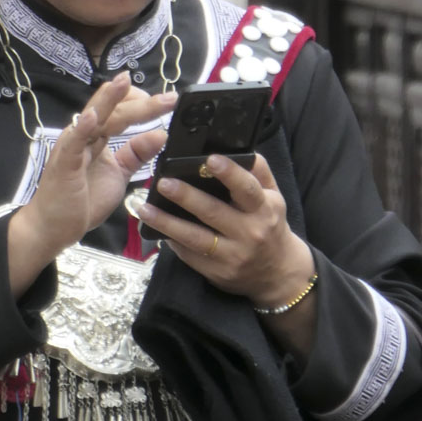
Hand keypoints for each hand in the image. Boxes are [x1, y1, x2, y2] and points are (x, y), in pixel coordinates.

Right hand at [10, 73, 174, 280]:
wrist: (53, 227)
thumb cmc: (82, 200)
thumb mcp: (118, 174)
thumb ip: (137, 154)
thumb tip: (161, 134)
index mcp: (98, 135)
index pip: (121, 109)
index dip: (143, 103)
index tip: (168, 103)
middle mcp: (85, 135)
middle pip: (116, 111)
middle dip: (144, 104)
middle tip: (171, 98)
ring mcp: (73, 146)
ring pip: (93, 117)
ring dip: (110, 99)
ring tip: (124, 81)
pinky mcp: (64, 163)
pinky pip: (74, 142)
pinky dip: (82, 127)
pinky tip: (93, 116)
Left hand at [133, 154, 314, 310]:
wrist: (276, 272)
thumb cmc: (270, 225)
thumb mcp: (273, 197)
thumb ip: (258, 172)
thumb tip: (239, 147)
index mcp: (263, 209)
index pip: (247, 189)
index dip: (230, 173)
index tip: (210, 159)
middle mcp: (248, 232)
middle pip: (213, 212)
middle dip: (186, 196)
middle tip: (163, 182)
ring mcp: (231, 255)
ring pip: (194, 237)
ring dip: (167, 222)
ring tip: (145, 208)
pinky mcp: (216, 271)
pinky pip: (189, 254)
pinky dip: (171, 240)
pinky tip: (155, 229)